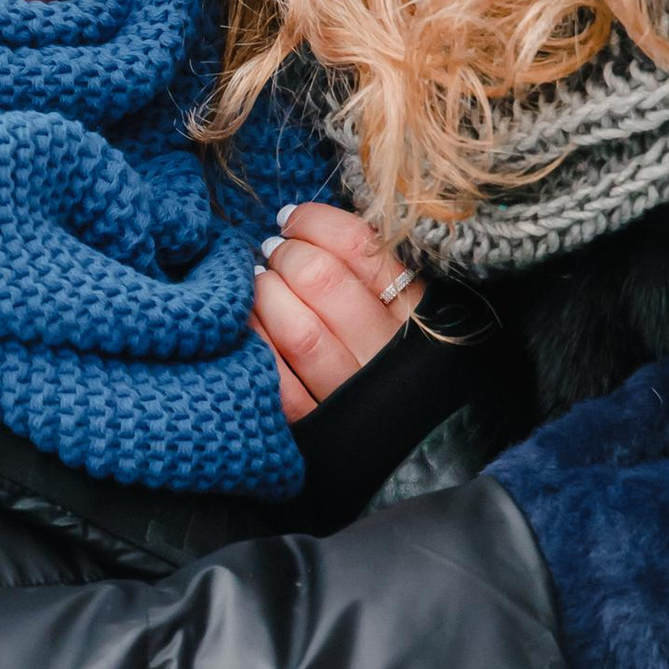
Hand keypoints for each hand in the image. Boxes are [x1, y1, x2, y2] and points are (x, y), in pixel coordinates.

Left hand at [255, 201, 424, 423]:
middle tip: (274, 252)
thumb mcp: (407, 305)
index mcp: (416, 312)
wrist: (419, 449)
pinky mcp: (320, 429)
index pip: (361, 247)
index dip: (314, 223)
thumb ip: (368, 267)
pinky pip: (280, 383)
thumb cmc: (400, 358)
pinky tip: (248, 325)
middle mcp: (387, 352)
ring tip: (260, 282)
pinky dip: (256, 345)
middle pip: (322, 281)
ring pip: (299, 330)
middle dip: (286, 255)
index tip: (292, 219)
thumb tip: (300, 221)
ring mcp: (353, 393)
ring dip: (267, 295)